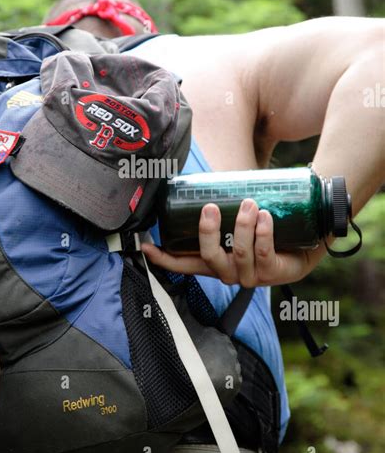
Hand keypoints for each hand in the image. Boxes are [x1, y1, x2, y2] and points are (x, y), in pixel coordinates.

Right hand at [141, 199, 317, 286]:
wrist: (304, 239)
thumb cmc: (264, 225)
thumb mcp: (236, 216)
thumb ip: (221, 204)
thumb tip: (199, 177)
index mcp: (215, 261)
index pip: (184, 264)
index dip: (164, 259)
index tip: (147, 247)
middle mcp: (229, 271)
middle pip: (209, 258)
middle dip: (208, 233)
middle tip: (210, 207)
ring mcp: (251, 275)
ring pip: (239, 254)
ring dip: (242, 227)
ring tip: (248, 204)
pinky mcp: (273, 273)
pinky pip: (264, 254)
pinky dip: (263, 235)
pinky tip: (264, 218)